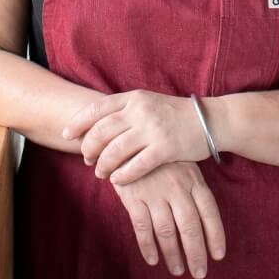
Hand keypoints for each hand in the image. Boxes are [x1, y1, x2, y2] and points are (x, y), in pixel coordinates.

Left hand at [62, 90, 210, 184]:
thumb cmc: (176, 115)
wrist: (212, 120)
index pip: (97, 108)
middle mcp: (142, 111)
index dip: (78, 123)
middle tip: (87, 159)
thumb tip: (94, 126)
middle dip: (89, 148)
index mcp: (135, 98)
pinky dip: (123, 175)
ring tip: (102, 173)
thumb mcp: (149, 103)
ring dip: (103, 165)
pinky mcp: (166, 147)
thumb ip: (125, 111)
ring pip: (115, 150)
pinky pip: (136, 165)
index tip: (66, 135)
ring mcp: (154, 129)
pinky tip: (118, 180)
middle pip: (101, 132)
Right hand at [111, 160, 225, 278]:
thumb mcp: (186, 166)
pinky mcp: (134, 198)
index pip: (210, 212)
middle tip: (199, 273)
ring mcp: (155, 194)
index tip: (219, 255)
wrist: (131, 140)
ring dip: (173, 254)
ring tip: (178, 270)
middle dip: (196, 253)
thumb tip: (207, 221)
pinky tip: (154, 260)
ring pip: (167, 231)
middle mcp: (177, 189)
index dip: (215, 235)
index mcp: (194, 181)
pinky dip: (148, 246)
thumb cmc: (163, 157)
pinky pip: (143, 227)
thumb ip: (195, 190)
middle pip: (190, 227)